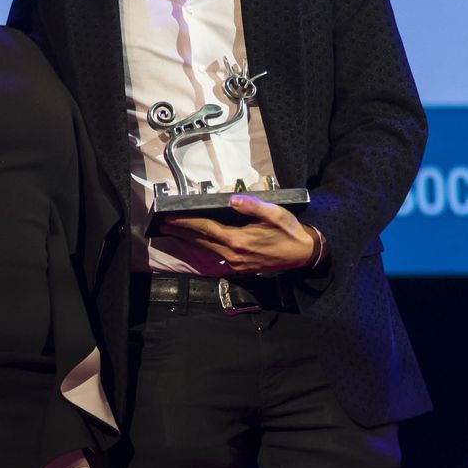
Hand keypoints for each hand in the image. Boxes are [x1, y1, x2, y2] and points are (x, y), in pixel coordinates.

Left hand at [157, 195, 314, 272]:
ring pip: (207, 250)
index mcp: (239, 240)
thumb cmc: (290, 231)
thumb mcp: (276, 214)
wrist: (304, 254)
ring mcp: (236, 264)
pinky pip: (216, 256)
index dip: (186, 223)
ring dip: (189, 240)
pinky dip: (204, 247)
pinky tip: (197, 242)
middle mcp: (233, 254)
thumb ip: (253, 206)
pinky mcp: (240, 268)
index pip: (205, 229)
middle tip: (163, 224)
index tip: (170, 217)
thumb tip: (232, 199)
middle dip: (181, 232)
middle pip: (201, 241)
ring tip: (174, 232)